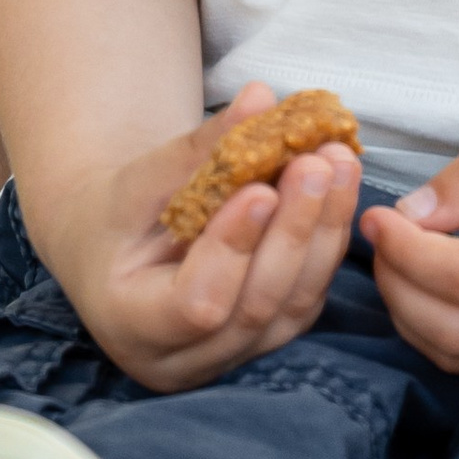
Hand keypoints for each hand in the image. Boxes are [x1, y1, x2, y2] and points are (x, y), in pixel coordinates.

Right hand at [29, 82, 361, 393]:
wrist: (117, 248)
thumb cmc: (120, 212)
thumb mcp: (144, 178)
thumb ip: (201, 145)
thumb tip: (260, 97)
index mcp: (133, 326)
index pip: (195, 306)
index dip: (233, 250)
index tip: (260, 189)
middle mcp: (183, 360)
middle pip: (254, 306)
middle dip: (293, 231)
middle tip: (317, 162)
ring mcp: (229, 356)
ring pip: (292, 307)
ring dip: (323, 231)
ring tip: (340, 162)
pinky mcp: (265, 337)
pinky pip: (307, 297)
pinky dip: (328, 241)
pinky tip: (341, 187)